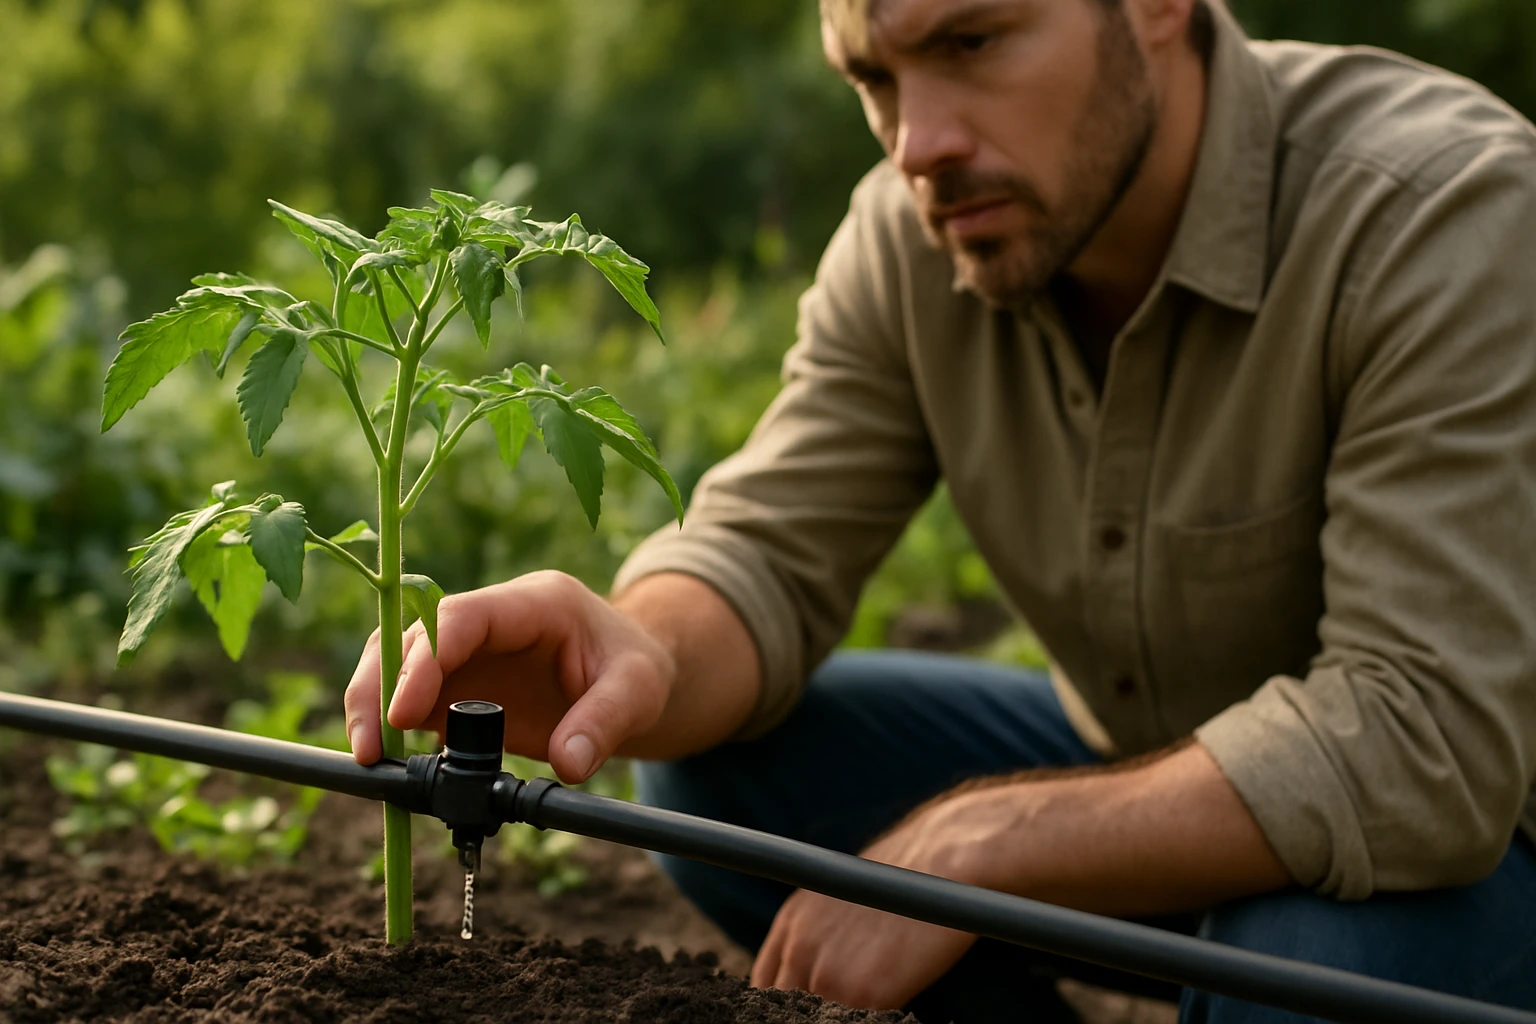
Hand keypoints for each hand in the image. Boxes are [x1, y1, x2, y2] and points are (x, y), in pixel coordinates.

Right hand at [343, 570, 675, 782]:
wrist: (633, 674)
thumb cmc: (637, 669)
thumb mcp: (639, 690)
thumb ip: (605, 722)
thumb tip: (567, 765)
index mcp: (535, 603)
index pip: (462, 617)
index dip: (425, 660)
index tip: (404, 713)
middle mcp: (492, 619)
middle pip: (414, 635)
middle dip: (380, 684)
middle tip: (370, 746)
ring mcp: (472, 650)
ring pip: (400, 661)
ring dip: (376, 704)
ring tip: (372, 759)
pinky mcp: (461, 682)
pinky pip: (414, 697)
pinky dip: (394, 726)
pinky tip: (390, 763)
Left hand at [751, 795, 1000, 1009]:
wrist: (947, 860)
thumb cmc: (906, 878)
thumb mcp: (844, 896)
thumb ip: (821, 937)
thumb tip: (820, 975)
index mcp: (791, 922)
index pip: (764, 984)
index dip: (782, 1003)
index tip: (801, 1009)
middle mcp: (799, 948)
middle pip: (784, 1005)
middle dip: (805, 1012)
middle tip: (836, 1009)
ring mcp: (828, 973)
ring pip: (813, 1017)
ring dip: (838, 1015)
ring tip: (866, 1003)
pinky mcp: (864, 993)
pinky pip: (854, 1023)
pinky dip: (870, 1019)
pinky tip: (889, 1005)